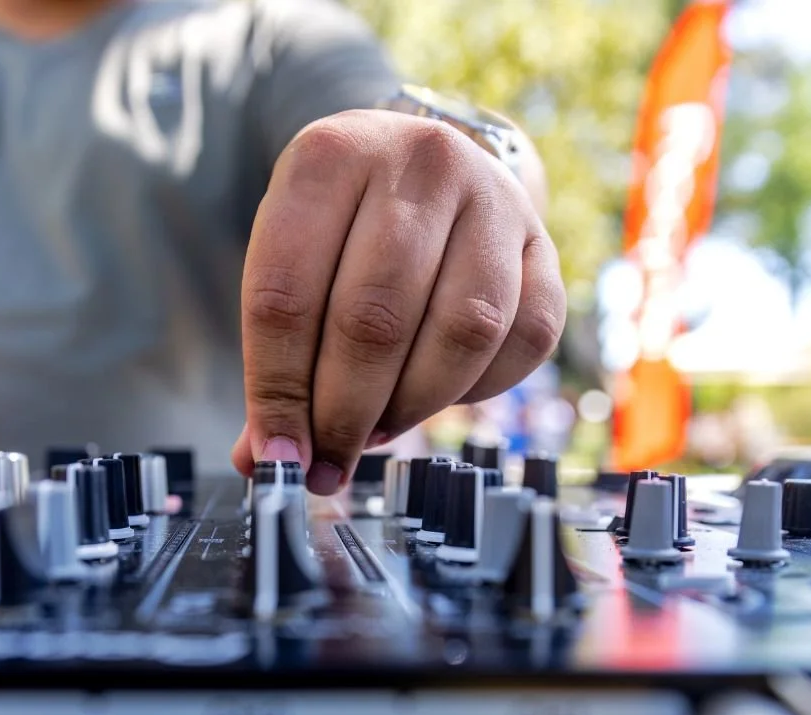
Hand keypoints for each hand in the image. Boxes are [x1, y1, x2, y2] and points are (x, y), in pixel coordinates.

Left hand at [231, 109, 564, 493]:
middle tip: (329, 461)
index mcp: (329, 157)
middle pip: (374, 320)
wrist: (426, 171)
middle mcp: (419, 162)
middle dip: (344, 414)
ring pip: (462, 333)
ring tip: (379, 427)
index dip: (279, 392)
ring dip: (413, 406)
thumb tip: (266, 458)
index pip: (286, 297)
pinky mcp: (543, 243)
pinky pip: (523, 341)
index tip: (279, 455)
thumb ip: (276, 358)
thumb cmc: (345, 231)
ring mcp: (493, 198)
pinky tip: (438, 392)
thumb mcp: (293, 265)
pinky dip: (477, 390)